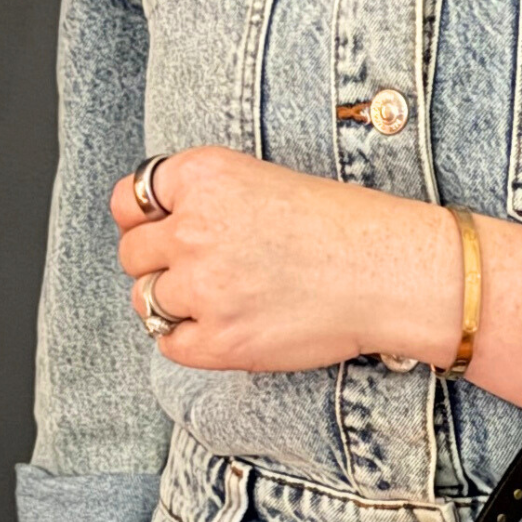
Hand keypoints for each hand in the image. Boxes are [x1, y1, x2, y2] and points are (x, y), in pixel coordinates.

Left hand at [110, 148, 459, 372]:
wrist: (389, 273)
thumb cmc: (341, 227)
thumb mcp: (261, 181)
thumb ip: (203, 199)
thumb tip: (150, 232)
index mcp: (204, 176)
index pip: (132, 199)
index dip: (147, 220)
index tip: (168, 233)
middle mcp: (193, 228)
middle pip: (132, 253)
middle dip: (159, 264)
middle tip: (206, 273)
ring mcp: (203, 288)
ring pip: (146, 300)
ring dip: (173, 304)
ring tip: (222, 301)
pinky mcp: (220, 340)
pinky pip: (170, 344)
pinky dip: (190, 340)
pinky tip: (228, 327)